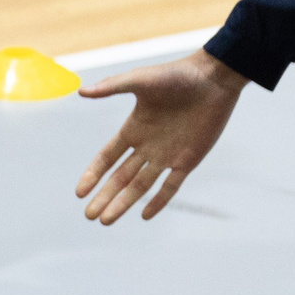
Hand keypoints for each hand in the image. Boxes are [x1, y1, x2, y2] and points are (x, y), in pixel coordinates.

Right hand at [73, 50, 249, 223]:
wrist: (214, 78)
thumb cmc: (177, 74)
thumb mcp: (141, 79)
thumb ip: (112, 87)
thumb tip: (81, 91)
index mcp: (133, 129)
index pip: (107, 158)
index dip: (93, 175)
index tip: (79, 193)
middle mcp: (147, 146)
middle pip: (120, 178)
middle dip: (105, 197)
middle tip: (90, 216)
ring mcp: (167, 155)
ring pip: (140, 186)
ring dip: (123, 203)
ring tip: (106, 220)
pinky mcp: (188, 160)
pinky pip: (171, 186)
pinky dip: (159, 201)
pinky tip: (145, 215)